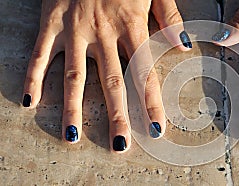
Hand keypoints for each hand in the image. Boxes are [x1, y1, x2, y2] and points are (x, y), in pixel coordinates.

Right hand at [22, 0, 190, 152]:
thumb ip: (170, 17)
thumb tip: (183, 46)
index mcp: (132, 25)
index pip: (144, 71)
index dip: (152, 101)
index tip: (157, 127)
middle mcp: (104, 33)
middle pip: (112, 81)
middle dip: (117, 115)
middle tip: (119, 145)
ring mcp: (75, 29)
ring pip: (74, 75)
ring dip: (73, 106)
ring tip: (73, 135)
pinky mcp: (51, 22)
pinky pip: (41, 54)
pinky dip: (34, 76)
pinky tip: (30, 101)